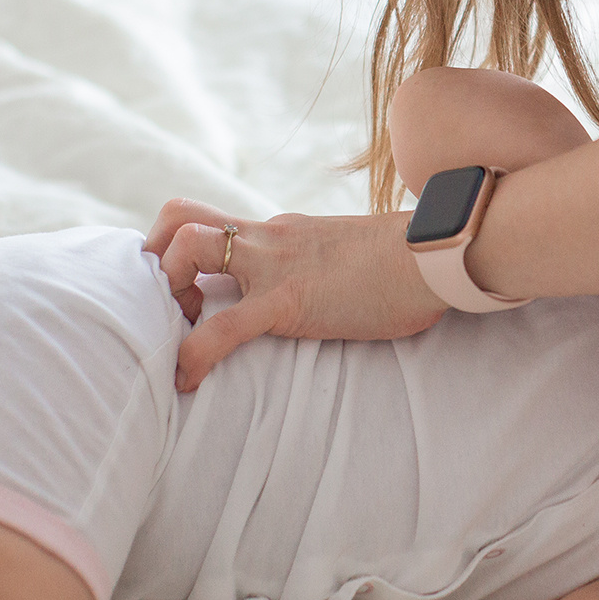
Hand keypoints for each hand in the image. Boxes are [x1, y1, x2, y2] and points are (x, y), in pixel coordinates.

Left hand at [145, 199, 448, 391]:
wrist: (443, 256)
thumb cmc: (414, 264)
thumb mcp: (353, 258)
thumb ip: (326, 266)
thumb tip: (334, 289)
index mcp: (283, 230)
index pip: (212, 223)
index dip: (180, 254)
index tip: (184, 294)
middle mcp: (269, 237)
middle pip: (181, 218)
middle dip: (155, 263)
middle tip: (174, 311)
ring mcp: (276, 265)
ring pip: (187, 247)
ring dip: (165, 293)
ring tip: (176, 337)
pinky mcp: (290, 301)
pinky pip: (224, 326)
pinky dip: (194, 354)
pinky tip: (187, 381)